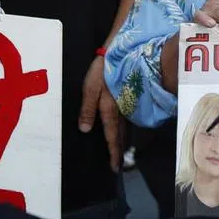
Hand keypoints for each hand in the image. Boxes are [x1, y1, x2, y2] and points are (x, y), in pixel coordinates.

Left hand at [79, 55, 123, 171]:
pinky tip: (129, 128)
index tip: (114, 168)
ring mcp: (130, 103)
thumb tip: (85, 129)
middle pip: (123, 135)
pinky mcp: (134, 96)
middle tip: (121, 165)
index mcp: (110, 111)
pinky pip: (132, 117)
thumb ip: (87, 109)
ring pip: (129, 127)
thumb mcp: (90, 87)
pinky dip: (130, 126)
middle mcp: (123, 111)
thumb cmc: (104, 69)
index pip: (112, 137)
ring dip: (126, 140)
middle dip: (121, 150)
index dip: (113, 152)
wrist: (125, 50)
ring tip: (124, 151)